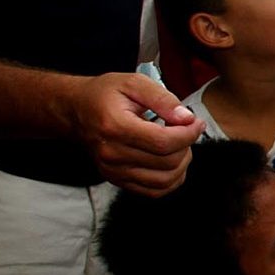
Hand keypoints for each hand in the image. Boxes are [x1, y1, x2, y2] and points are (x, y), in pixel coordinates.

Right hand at [73, 73, 204, 194]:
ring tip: (180, 144)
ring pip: (164, 181)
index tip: (197, 123)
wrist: (77, 110)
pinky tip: (173, 161)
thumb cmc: (106, 94)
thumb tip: (187, 118)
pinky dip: (171, 180)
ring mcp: (113, 170)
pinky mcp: (116, 180)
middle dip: (186, 146)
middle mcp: (111, 154)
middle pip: (167, 162)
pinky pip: (154, 191)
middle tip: (186, 129)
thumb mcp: (134, 83)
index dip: (189, 134)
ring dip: (182, 164)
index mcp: (115, 127)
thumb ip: (163, 98)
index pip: (163, 142)